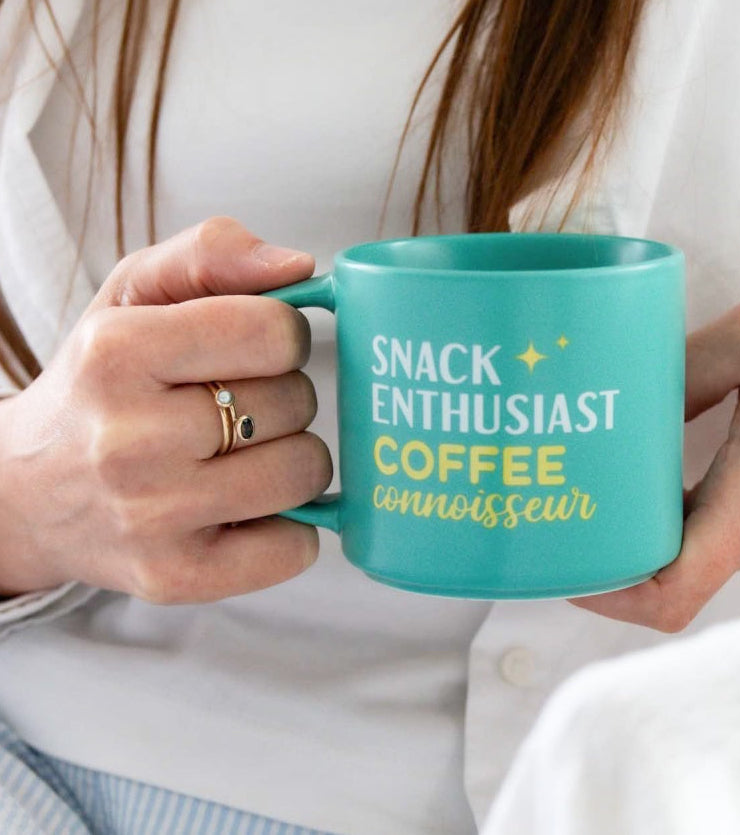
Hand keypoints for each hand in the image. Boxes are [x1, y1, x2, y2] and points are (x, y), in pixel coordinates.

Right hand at [0, 217, 331, 602]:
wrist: (28, 492)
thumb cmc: (98, 386)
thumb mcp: (133, 296)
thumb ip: (212, 255)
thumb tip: (300, 266)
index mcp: (117, 354)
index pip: (273, 332)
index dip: (283, 336)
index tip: (260, 348)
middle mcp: (128, 441)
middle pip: (294, 403)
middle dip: (282, 398)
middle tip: (235, 407)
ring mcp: (152, 518)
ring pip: (304, 471)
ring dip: (292, 457)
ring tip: (242, 454)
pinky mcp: (176, 578)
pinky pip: (295, 549)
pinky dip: (290, 526)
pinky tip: (247, 507)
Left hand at [571, 282, 739, 630]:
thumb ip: (683, 371)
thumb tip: (626, 401)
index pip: (677, 589)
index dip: (612, 597)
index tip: (569, 570)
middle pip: (672, 577)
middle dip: (611, 558)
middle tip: (559, 515)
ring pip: (693, 556)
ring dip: (640, 537)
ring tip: (590, 495)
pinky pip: (717, 534)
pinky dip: (672, 521)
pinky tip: (643, 483)